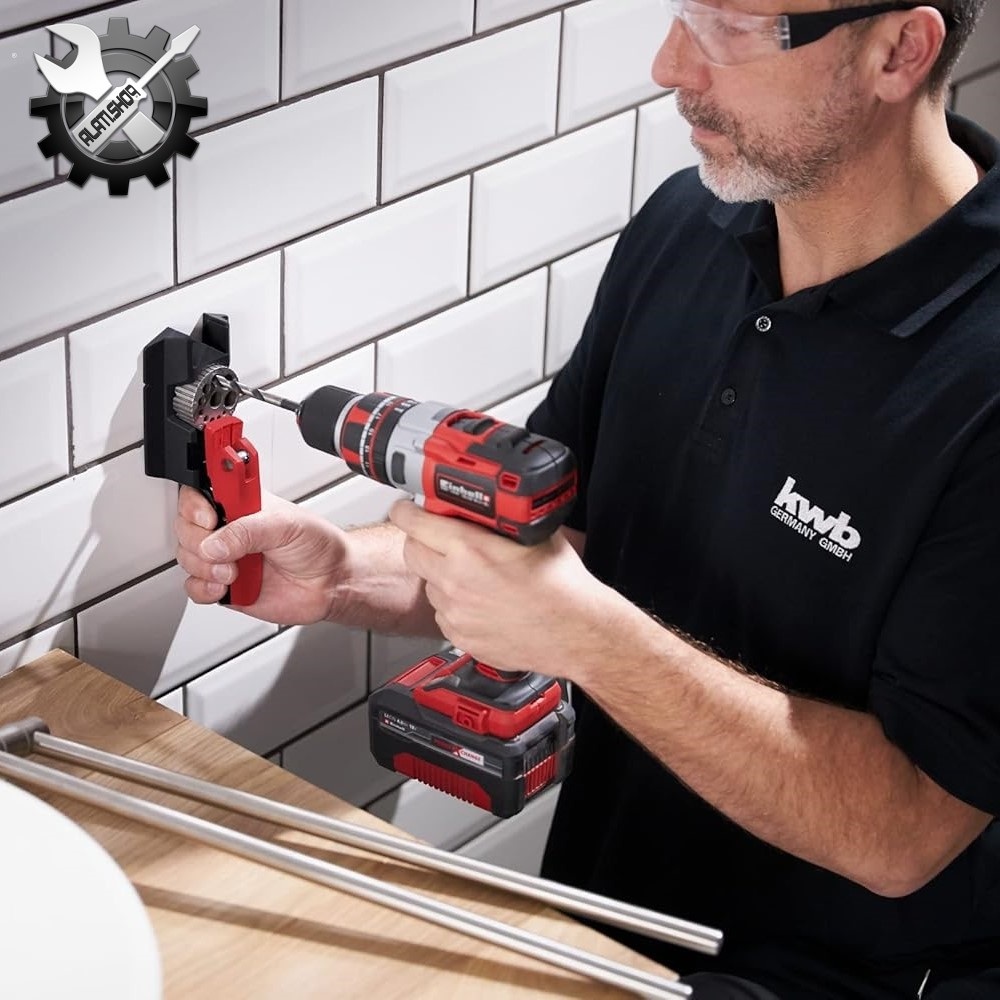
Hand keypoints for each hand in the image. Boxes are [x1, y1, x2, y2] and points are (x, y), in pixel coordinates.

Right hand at [174, 485, 348, 624]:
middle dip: (200, 542)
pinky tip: (227, 586)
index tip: (210, 516)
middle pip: (185, 527)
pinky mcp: (224, 584)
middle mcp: (229, 528)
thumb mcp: (286, 526)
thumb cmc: (317, 546)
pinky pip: (195, 587)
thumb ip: (249, 531)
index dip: (195, 504)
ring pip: (187, 558)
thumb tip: (215, 543)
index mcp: (241, 503)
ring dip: (206, 568)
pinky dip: (205, 589)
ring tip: (236, 571)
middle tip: (228, 551)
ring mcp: (225, 557)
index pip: (200, 492)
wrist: (330, 583)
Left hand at [387, 499, 611, 673]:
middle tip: (437, 538)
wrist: (577, 632)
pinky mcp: (461, 637)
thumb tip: (486, 507)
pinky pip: (443, 614)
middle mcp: (455, 581)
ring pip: (428, 584)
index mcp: (470, 549)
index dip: (407, 511)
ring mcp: (455, 612)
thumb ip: (499, 520)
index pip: (414, 522)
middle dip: (420, 541)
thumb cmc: (563, 587)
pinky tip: (481, 602)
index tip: (407, 509)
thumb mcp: (533, 534)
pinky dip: (454, 605)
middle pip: (411, 552)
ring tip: (472, 576)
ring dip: (440, 575)